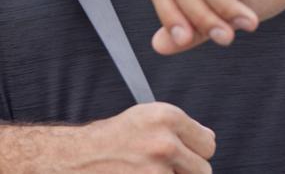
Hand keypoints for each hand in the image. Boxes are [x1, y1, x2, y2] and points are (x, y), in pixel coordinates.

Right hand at [64, 102, 216, 172]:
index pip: (209, 144)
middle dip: (186, 172)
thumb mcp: (144, 119)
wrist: (75, 158)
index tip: (178, 153)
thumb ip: (179, 128)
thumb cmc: (109, 139)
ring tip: (147, 172)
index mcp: (166, 116)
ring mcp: (156, 172)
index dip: (194, 151)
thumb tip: (209, 140)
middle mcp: (164, 143)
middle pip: (204, 170)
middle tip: (159, 167)